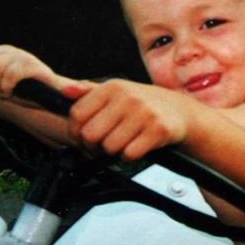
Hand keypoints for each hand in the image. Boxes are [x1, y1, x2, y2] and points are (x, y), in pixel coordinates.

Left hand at [66, 79, 193, 159]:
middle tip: (101, 146)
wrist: (179, 112)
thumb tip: (65, 90)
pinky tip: (134, 148)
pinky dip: (128, 157)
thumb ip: (88, 91)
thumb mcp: (116, 91)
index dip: (75, 132)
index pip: (77, 114)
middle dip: (93, 146)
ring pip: (109, 147)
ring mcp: (143, 113)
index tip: (81, 139)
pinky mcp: (157, 130)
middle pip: (90, 134)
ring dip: (113, 152)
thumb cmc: (143, 104)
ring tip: (121, 144)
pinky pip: (129, 154)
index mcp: (111, 87)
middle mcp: (127, 98)